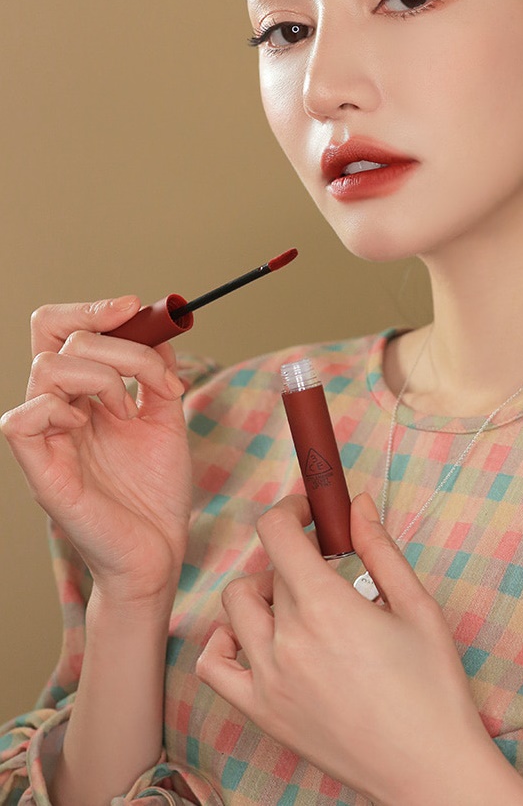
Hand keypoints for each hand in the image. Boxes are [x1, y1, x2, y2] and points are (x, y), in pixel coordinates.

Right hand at [0, 296, 191, 602]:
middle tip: (151, 374)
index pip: (59, 329)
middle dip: (114, 339)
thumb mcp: (166, 417)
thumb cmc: (155, 491)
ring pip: (46, 367)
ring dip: (104, 376)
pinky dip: (63, 410)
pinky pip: (21, 418)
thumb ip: (157, 372)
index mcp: (83, 392)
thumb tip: (159, 327)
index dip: (91, 308)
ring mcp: (46, 437)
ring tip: (129, 412)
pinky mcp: (40, 469)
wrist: (159, 550)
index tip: (136, 306)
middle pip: (53, 335)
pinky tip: (95, 427)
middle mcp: (59, 408)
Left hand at [196, 493, 501, 805]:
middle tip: (328, 566)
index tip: (310, 512)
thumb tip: (356, 504)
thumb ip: (380, 547)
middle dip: (295, 555)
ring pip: (236, 606)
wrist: (427, 767)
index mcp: (326, 606)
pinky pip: (214, 667)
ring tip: (299, 601)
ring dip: (262, 590)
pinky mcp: (262, 712)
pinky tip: (257, 637)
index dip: (291, 509)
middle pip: (267, 568)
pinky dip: (224, 641)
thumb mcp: (417, 605)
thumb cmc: (432, 687)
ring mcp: (268, 679)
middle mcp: (287, 639)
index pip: (276, 532)